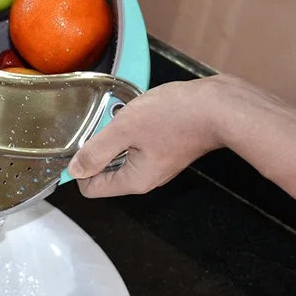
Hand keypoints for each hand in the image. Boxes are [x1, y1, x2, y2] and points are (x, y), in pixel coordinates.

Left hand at [68, 77, 224, 197]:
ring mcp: (157, 163)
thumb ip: (96, 151)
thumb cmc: (177, 116)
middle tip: (107, 121)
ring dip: (116, 132)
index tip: (81, 143)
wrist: (221, 106)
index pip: (91, 189)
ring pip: (121, 152)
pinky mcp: (166, 147)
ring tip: (126, 113)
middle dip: (100, 145)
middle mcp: (146, 177)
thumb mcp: (125, 129)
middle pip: (106, 170)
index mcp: (134, 180)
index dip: (79, 167)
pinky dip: (133, 126)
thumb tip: (74, 170)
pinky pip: (137, 141)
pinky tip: (141, 111)